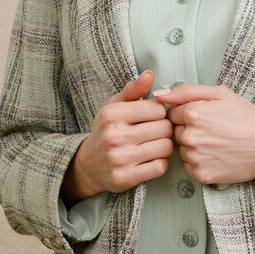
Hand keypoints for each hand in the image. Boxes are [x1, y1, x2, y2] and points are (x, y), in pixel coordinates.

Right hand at [63, 70, 173, 201]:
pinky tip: (149, 159)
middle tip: (154, 132)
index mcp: (112, 114)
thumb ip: (133, 90)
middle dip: (164, 130)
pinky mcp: (126, 178)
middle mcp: (114, 136)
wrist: (88, 165)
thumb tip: (149, 75)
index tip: (152, 117)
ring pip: (166, 147)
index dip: (159, 113)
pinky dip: (159, 163)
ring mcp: (120, 159)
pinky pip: (160, 167)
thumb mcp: (114, 106)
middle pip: (164, 128)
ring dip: (164, 146)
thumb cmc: (106, 131)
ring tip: (153, 145)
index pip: (158, 108)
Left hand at [150, 83, 254, 186]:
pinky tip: (215, 155)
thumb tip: (159, 95)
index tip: (204, 117)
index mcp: (193, 113)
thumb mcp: (220, 94)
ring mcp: (195, 157)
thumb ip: (186, 91)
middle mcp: (190, 136)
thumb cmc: (246, 117)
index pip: (171, 113)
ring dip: (193, 147)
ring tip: (215, 143)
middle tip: (212, 130)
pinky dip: (198, 162)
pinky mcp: (201, 174)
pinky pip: (188, 166)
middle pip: (175, 132)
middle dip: (189, 130)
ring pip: (181, 149)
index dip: (187, 114)